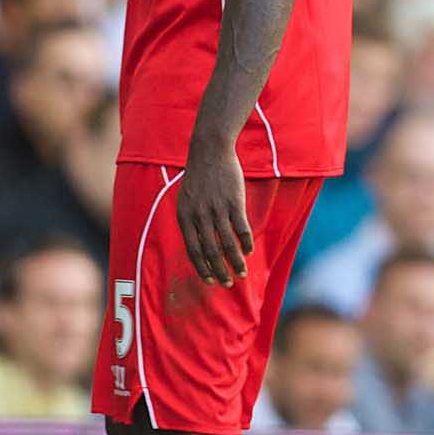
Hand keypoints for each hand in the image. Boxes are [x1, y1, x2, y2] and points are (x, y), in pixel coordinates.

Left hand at [177, 142, 251, 286]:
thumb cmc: (198, 177)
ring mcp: (217, 209)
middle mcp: (200, 216)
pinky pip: (241, 229)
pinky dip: (245, 244)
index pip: (192, 250)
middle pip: (210, 251)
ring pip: (227, 244)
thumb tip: (198, 246)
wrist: (209, 151)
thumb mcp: (185, 199)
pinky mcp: (234, 202)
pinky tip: (248, 252)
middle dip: (219, 271)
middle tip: (227, 283)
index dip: (201, 268)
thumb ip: (190, 221)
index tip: (209, 280)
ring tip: (241, 273)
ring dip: (235, 262)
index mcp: (185, 216)